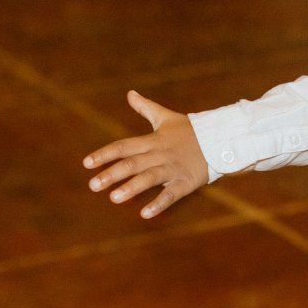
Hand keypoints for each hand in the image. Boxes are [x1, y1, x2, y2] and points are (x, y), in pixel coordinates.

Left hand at [83, 90, 209, 218]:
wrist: (221, 139)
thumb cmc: (190, 130)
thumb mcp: (166, 117)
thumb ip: (145, 108)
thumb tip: (130, 93)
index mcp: (152, 140)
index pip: (123, 147)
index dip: (104, 154)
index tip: (87, 163)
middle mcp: (160, 154)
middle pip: (132, 164)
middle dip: (112, 174)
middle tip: (93, 185)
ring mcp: (173, 169)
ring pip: (149, 178)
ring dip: (131, 188)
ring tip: (113, 198)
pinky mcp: (186, 182)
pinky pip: (171, 194)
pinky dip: (158, 204)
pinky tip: (144, 214)